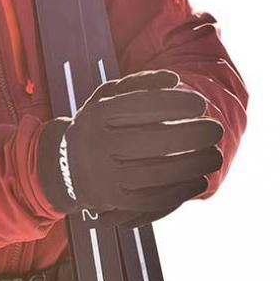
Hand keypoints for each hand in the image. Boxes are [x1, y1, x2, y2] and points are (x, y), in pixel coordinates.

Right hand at [36, 70, 222, 225]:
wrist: (64, 168)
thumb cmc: (99, 124)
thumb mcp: (109, 96)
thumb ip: (141, 84)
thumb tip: (174, 80)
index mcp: (98, 115)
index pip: (141, 106)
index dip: (175, 104)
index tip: (201, 103)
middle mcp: (99, 146)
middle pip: (151, 141)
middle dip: (190, 135)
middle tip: (216, 129)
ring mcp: (105, 176)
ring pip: (155, 173)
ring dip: (192, 165)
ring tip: (215, 155)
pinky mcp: (115, 200)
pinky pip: (151, 198)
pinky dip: (179, 191)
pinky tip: (199, 180)